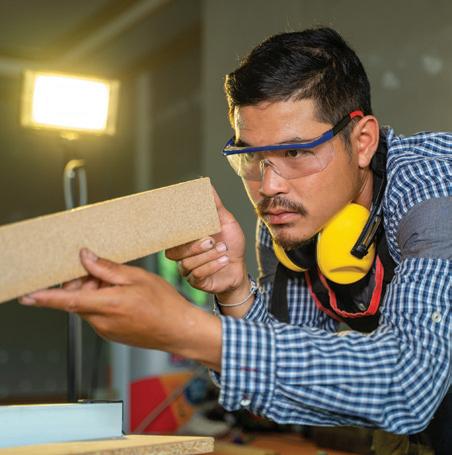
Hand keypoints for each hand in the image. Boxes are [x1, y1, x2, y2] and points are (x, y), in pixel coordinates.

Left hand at [19, 249, 221, 368]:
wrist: (178, 330)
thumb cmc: (164, 303)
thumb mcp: (137, 277)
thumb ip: (107, 269)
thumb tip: (86, 258)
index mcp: (109, 304)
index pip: (68, 300)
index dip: (45, 298)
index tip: (26, 296)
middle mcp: (102, 321)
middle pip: (77, 299)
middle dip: (82, 284)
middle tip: (101, 271)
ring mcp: (105, 330)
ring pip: (87, 307)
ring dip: (93, 293)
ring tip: (119, 284)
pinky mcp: (111, 334)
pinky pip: (97, 315)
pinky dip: (101, 303)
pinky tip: (122, 297)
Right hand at [166, 187, 248, 301]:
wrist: (241, 268)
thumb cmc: (231, 244)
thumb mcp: (226, 221)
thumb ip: (215, 205)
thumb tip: (207, 184)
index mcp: (186, 239)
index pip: (171, 235)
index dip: (172, 230)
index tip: (183, 224)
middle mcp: (183, 254)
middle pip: (173, 252)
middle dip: (193, 246)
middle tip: (210, 240)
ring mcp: (188, 269)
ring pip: (187, 263)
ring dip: (207, 256)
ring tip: (223, 249)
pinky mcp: (196, 282)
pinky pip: (196, 275)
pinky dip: (212, 266)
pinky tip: (224, 260)